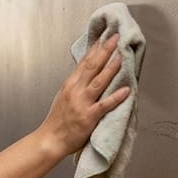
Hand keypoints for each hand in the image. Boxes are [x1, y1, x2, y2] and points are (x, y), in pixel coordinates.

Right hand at [40, 33, 130, 155]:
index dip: (95, 48)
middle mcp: (75, 90)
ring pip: (99, 81)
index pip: (84, 62)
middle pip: (92, 66)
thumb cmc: (58, 121)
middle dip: (104, 50)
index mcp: (69, 84)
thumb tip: (89, 73)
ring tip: (121, 56)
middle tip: (115, 38)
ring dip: (111, 68)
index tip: (104, 37)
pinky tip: (126, 89)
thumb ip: (76, 85)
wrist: (50, 139)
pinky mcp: (88, 117)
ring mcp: (82, 103)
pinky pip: (105, 104)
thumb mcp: (64, 96)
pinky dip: (116, 97)